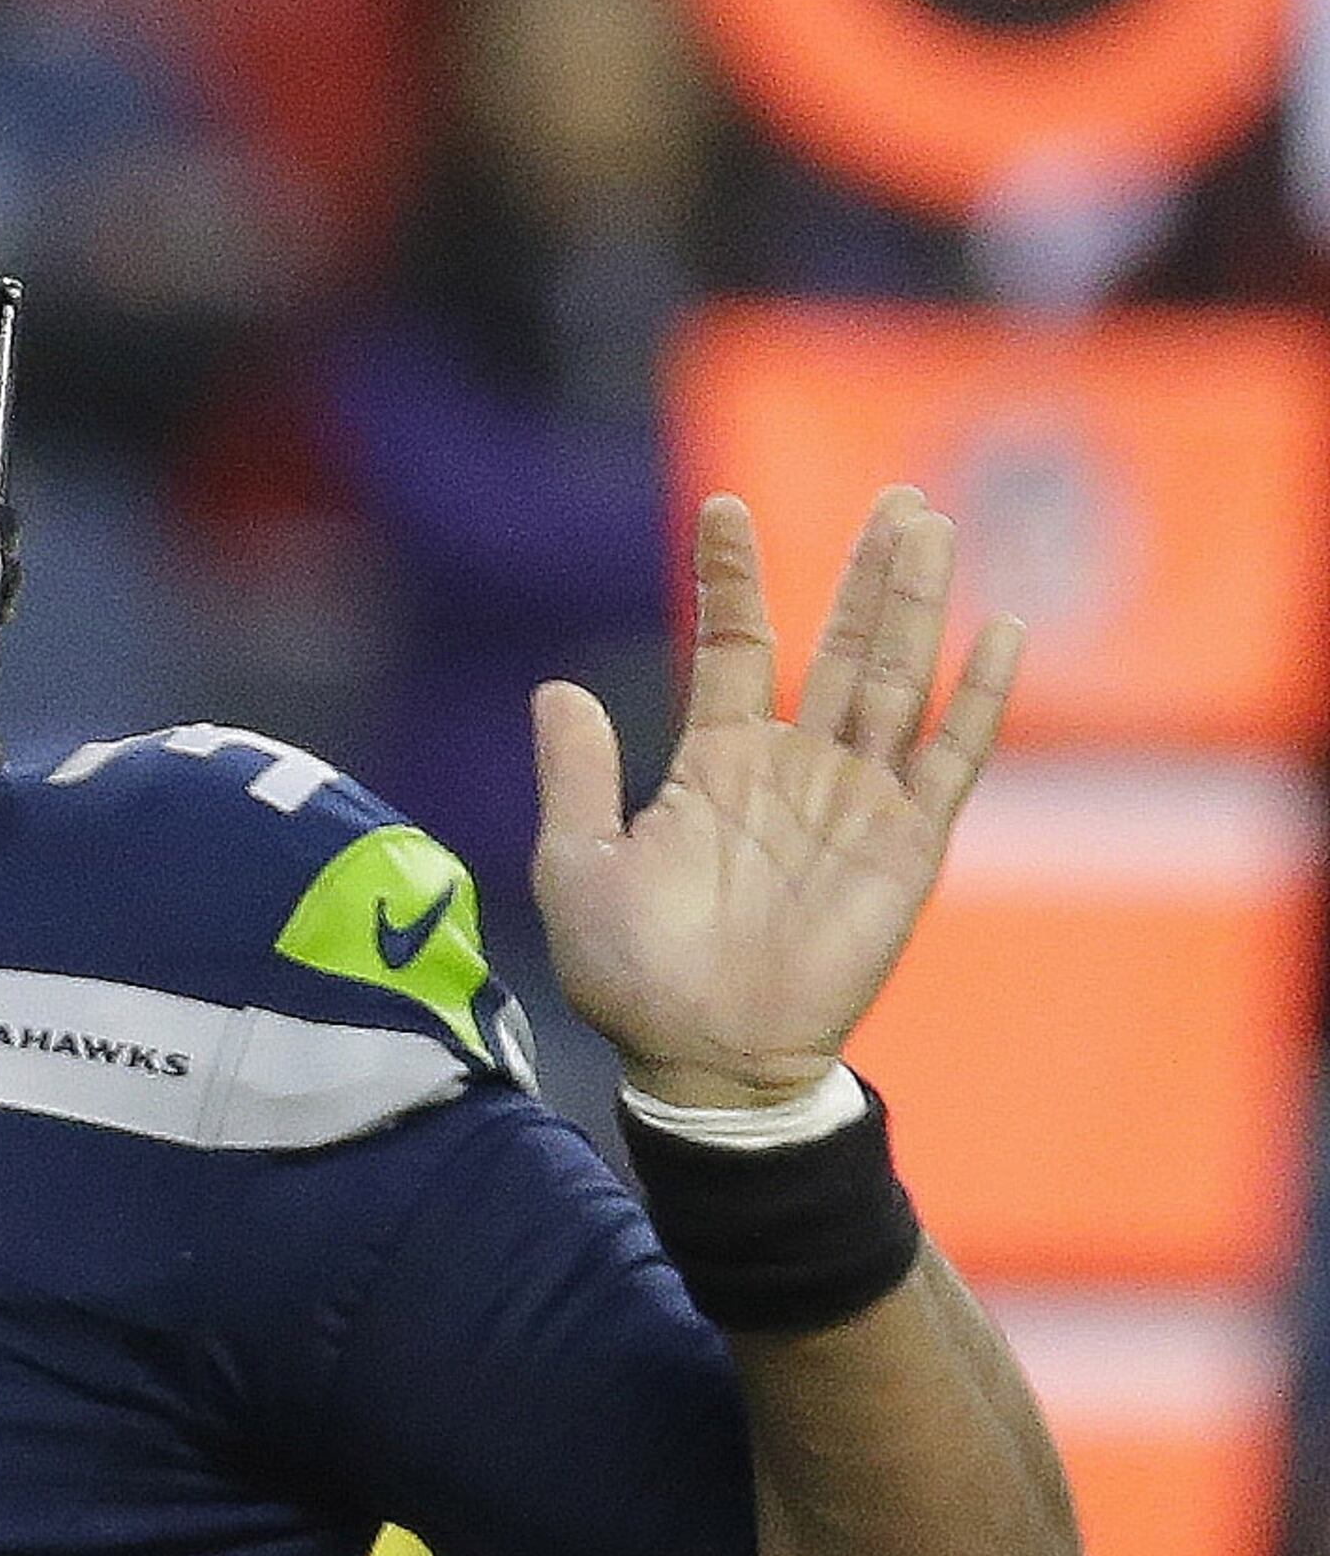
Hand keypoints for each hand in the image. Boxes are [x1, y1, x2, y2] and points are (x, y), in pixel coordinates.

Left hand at [531, 484, 1020, 1109]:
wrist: (703, 1059)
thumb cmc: (632, 977)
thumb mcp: (578, 866)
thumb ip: (575, 777)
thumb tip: (555, 686)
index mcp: (716, 764)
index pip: (736, 647)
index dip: (732, 579)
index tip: (722, 506)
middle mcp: (794, 769)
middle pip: (841, 645)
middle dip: (866, 573)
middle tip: (896, 496)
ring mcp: (856, 802)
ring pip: (899, 678)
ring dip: (917, 605)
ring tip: (933, 527)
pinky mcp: (906, 845)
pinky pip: (951, 758)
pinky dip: (977, 698)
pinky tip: (1000, 632)